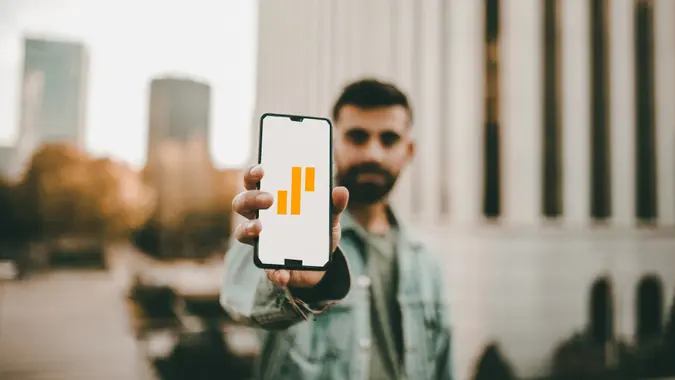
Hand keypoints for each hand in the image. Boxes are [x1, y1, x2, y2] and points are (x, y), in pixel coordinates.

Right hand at [231, 164, 348, 288]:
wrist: (319, 265)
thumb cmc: (317, 232)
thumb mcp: (329, 217)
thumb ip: (334, 205)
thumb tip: (341, 192)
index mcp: (272, 199)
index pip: (254, 181)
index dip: (252, 173)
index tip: (262, 169)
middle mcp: (259, 217)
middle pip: (242, 202)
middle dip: (252, 198)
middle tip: (270, 199)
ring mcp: (260, 241)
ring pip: (241, 231)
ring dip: (247, 228)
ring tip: (260, 227)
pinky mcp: (268, 264)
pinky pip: (265, 268)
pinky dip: (274, 272)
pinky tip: (282, 274)